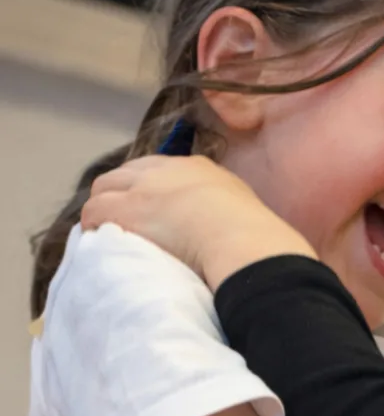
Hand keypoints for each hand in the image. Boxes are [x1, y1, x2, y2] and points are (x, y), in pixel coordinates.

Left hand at [80, 155, 313, 286]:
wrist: (246, 245)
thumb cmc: (257, 241)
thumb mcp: (247, 213)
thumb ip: (231, 213)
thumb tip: (237, 232)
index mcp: (200, 169)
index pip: (158, 170)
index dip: (148, 191)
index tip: (151, 214)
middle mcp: (168, 170)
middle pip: (125, 174)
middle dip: (120, 197)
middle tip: (124, 228)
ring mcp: (145, 188)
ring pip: (103, 190)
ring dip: (104, 213)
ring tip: (111, 240)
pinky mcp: (127, 210)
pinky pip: (93, 214)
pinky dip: (94, 229)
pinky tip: (102, 246)